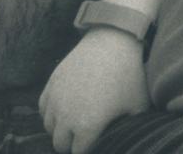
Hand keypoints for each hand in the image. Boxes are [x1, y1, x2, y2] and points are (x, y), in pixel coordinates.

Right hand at [40, 28, 148, 152]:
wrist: (113, 41)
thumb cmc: (129, 74)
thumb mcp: (139, 104)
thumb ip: (132, 126)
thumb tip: (132, 136)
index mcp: (87, 126)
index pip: (78, 152)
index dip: (89, 149)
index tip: (97, 142)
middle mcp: (66, 116)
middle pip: (60, 144)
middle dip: (72, 144)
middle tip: (85, 137)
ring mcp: (56, 99)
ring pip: (49, 128)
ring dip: (60, 129)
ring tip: (75, 123)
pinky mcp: (51, 84)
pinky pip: (43, 109)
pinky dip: (51, 114)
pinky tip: (64, 109)